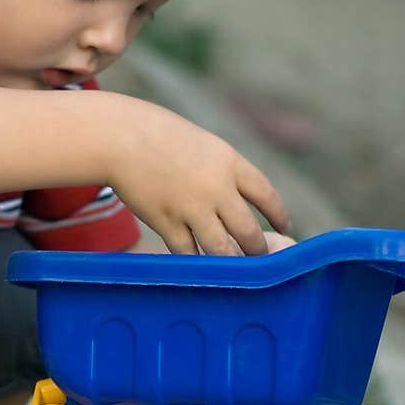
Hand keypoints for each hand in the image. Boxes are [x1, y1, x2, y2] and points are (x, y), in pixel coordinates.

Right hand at [109, 98, 290, 255]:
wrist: (119, 137)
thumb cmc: (158, 135)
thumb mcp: (201, 143)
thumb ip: (221, 170)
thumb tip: (236, 200)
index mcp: (230, 162)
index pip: (267, 195)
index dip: (279, 215)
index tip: (284, 227)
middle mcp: (216, 188)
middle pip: (248, 231)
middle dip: (258, 249)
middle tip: (260, 258)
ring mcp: (191, 208)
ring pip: (222, 250)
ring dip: (231, 263)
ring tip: (234, 269)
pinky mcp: (166, 223)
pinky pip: (188, 253)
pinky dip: (196, 262)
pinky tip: (199, 266)